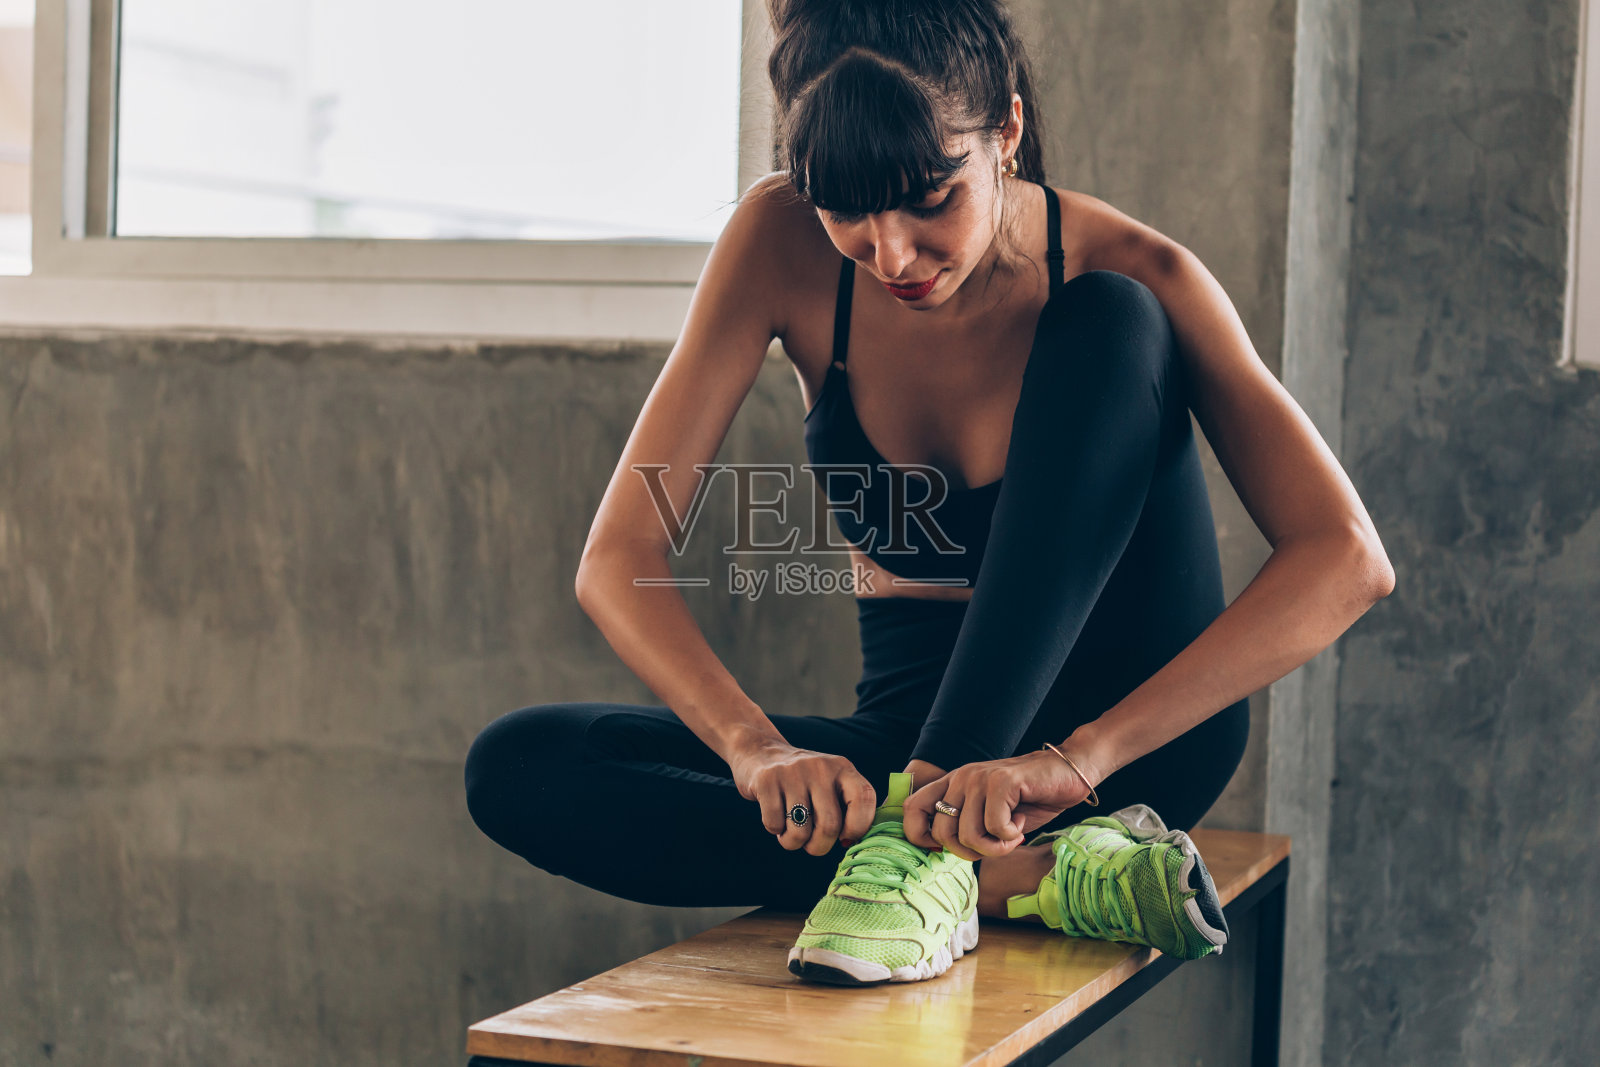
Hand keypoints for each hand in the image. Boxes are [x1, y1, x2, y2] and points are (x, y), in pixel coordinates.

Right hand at [726, 735, 877, 855]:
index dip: (858, 827)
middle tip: (811, 843)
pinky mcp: (767, 780)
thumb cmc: (804, 782)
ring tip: (790, 830)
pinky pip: (774, 824)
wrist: (761, 753)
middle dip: (819, 847)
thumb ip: (847, 808)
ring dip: (793, 842)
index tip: (844, 837)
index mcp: (842, 768)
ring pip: (800, 833)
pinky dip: (775, 830)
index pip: (864, 798)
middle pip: (830, 826)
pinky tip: (776, 816)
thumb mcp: (831, 783)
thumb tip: (850, 842)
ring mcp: (792, 773)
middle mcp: (820, 767)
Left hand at [901, 745, 1103, 860]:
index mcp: (952, 784)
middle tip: (995, 845)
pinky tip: (1021, 822)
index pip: (911, 809)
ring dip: (994, 848)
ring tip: (1011, 834)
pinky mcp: (1002, 782)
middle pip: (941, 833)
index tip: (952, 847)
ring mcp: (979, 778)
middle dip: (970, 852)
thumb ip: (965, 827)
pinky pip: (995, 827)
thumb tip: (941, 852)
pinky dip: (1011, 837)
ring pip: (968, 835)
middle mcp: (960, 778)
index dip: (922, 837)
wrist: (1067, 773)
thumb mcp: (989, 814)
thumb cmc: (1028, 799)